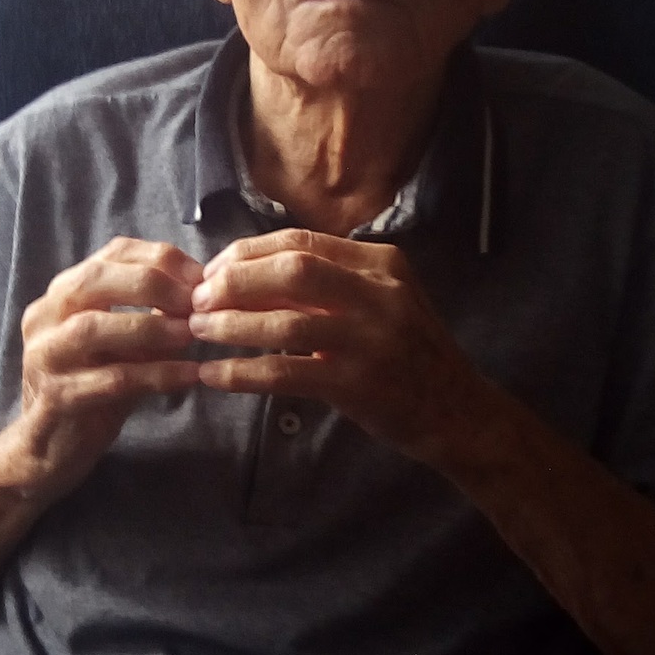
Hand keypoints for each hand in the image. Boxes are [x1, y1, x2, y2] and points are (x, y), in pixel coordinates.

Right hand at [17, 237, 204, 497]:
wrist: (51, 449)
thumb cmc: (94, 387)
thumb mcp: (123, 343)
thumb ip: (151, 314)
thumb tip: (203, 290)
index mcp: (63, 293)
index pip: (113, 253)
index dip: (161, 259)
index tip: (203, 276)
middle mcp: (45, 317)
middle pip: (96, 280)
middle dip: (154, 284)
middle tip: (198, 301)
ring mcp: (44, 356)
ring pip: (94, 328)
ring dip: (150, 327)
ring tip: (192, 334)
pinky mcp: (55, 397)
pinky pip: (110, 380)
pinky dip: (155, 375)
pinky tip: (190, 376)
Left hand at [187, 229, 491, 464]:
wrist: (458, 412)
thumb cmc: (410, 355)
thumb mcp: (382, 302)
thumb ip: (332, 284)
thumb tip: (250, 273)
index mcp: (381, 263)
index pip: (300, 241)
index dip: (247, 253)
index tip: (213, 270)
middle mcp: (379, 293)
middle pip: (291, 270)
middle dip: (234, 281)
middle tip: (196, 299)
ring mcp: (371, 338)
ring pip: (285, 321)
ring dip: (231, 325)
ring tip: (195, 331)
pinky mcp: (358, 383)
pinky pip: (286, 372)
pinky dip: (242, 372)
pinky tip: (213, 375)